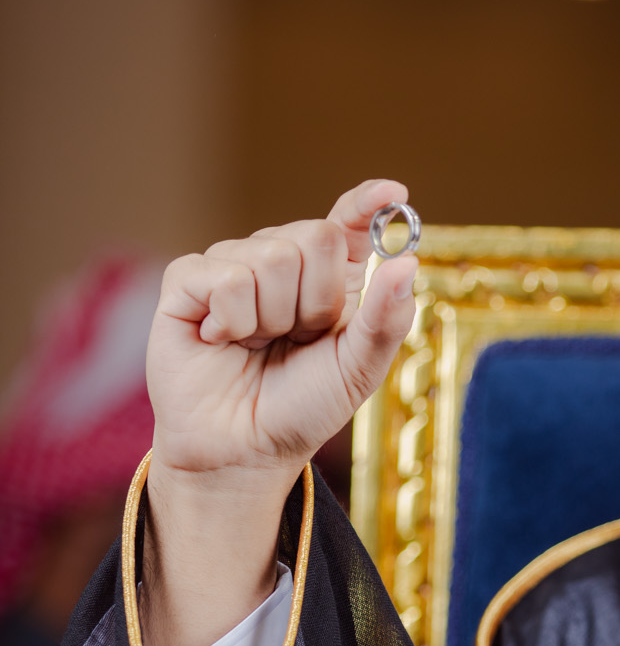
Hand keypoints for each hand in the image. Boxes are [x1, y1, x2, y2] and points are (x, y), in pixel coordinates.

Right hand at [149, 178, 415, 483]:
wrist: (243, 451)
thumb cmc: (300, 409)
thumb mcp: (357, 369)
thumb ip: (386, 319)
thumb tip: (407, 261)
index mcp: (328, 278)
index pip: (346, 222)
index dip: (366, 203)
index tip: (393, 194)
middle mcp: (280, 263)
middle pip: (316, 236)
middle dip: (317, 300)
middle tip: (297, 339)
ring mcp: (231, 266)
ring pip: (271, 256)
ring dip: (274, 317)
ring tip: (258, 346)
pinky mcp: (187, 281)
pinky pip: (225, 276)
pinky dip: (232, 319)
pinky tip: (221, 341)